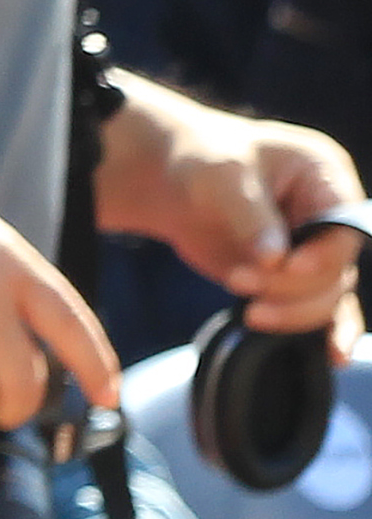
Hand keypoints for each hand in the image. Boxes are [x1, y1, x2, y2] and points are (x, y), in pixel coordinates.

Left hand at [98, 76, 364, 340]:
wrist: (174, 181)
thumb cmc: (202, 163)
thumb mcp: (223, 176)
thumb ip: (250, 216)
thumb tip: (275, 260)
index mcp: (325, 178)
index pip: (345, 228)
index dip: (320, 256)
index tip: (281, 266)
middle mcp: (328, 216)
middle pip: (338, 270)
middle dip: (292, 287)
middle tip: (238, 281)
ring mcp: (310, 249)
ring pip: (328, 296)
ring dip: (291, 312)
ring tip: (246, 309)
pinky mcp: (287, 278)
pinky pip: (317, 308)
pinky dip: (322, 330)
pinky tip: (330, 356)